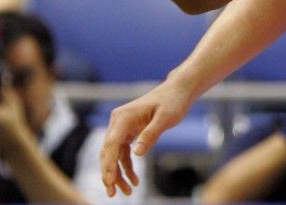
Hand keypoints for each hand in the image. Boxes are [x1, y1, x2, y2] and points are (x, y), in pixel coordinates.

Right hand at [100, 80, 191, 196]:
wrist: (178, 91)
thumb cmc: (173, 102)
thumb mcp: (166, 118)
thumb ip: (150, 134)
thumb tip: (137, 154)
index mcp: (124, 116)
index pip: (110, 144)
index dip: (108, 164)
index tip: (109, 181)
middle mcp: (118, 121)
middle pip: (108, 152)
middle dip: (109, 174)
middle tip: (112, 194)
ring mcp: (122, 127)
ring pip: (114, 155)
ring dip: (118, 173)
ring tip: (126, 192)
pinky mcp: (128, 131)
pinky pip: (123, 152)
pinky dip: (126, 166)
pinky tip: (133, 179)